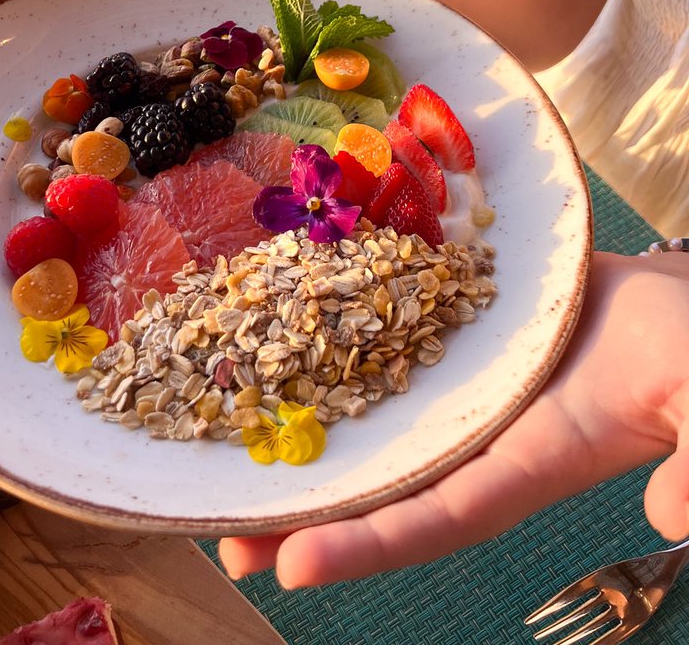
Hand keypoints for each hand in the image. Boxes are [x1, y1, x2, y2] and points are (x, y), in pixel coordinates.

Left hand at [219, 251, 688, 587]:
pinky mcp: (451, 327)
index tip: (291, 566)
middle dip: (306, 515)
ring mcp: (458, 380)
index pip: (438, 518)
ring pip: (370, 417)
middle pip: (382, 483)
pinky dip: (332, 352)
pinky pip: (384, 342)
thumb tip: (672, 516)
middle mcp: (477, 431)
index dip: (368, 546)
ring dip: (306, 439)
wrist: (669, 298)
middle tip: (222, 540)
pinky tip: (278, 341)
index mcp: (526, 462)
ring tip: (226, 460)